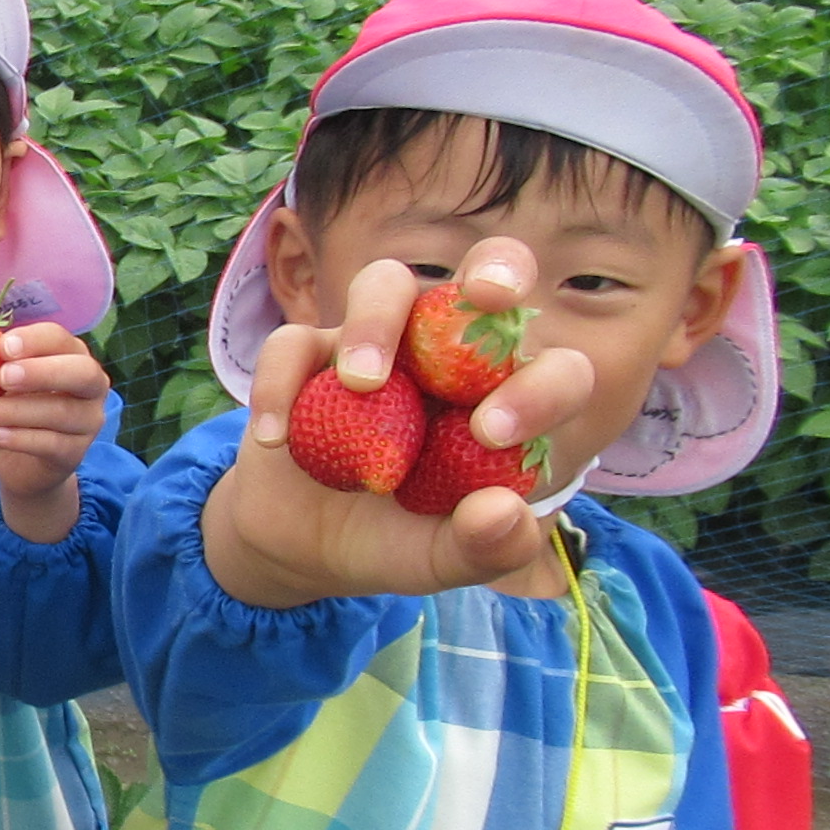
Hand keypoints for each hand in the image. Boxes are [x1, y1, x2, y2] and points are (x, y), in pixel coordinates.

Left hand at [0, 322, 106, 543]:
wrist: (25, 465)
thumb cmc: (13, 412)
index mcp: (70, 356)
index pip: (60, 339)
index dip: (34, 340)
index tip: (2, 347)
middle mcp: (90, 385)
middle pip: (80, 372)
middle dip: (40, 371)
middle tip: (2, 376)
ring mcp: (88, 421)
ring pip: (60, 411)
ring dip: (14, 410)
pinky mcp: (75, 453)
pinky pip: (53, 444)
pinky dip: (21, 439)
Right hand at [206, 241, 594, 607]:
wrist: (303, 549)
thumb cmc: (394, 542)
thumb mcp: (442, 561)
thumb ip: (485, 548)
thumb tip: (504, 511)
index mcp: (505, 400)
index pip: (555, 370)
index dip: (539, 387)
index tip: (490, 434)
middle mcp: (451, 356)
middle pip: (489, 273)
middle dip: (497, 267)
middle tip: (484, 295)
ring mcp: (378, 346)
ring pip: (385, 284)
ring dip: (376, 322)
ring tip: (361, 383)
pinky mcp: (308, 356)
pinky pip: (293, 343)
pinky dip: (279, 386)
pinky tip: (275, 442)